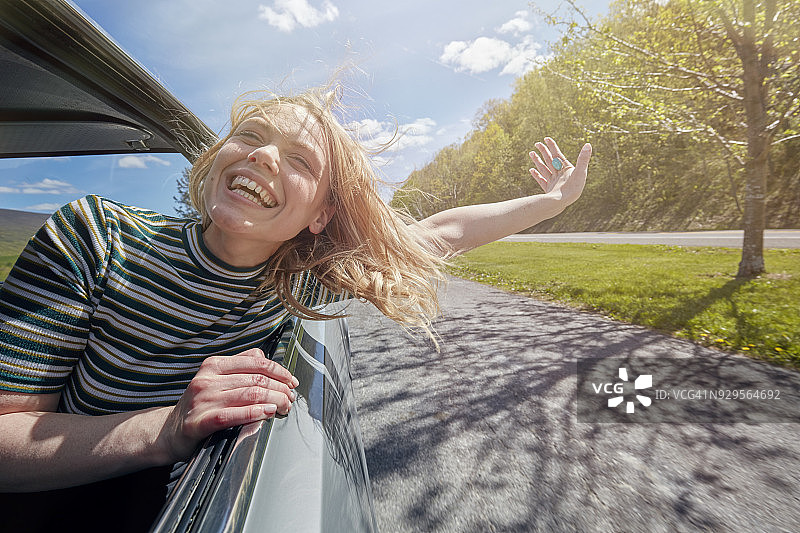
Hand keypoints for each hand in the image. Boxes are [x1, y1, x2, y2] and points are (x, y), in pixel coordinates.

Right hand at [159, 348, 298, 460]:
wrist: (168, 431)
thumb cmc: (199, 405)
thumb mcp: (215, 379)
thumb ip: (239, 367)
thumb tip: (267, 360)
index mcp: (213, 365)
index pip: (255, 362)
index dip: (279, 371)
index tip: (291, 381)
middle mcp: (207, 379)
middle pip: (256, 379)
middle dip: (280, 389)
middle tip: (290, 398)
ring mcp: (202, 400)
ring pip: (249, 395)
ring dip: (273, 401)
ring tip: (284, 406)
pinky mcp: (199, 421)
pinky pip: (232, 415)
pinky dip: (253, 413)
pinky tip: (266, 413)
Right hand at [529, 137, 591, 206]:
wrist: (563, 203)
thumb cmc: (574, 189)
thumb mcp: (580, 171)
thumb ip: (583, 158)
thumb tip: (588, 144)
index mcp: (567, 169)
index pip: (558, 155)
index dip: (552, 146)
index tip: (546, 138)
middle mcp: (560, 175)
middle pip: (550, 160)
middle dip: (544, 151)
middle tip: (537, 144)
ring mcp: (554, 182)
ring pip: (544, 168)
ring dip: (538, 161)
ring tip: (531, 153)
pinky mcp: (549, 189)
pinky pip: (541, 180)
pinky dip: (536, 175)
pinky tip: (531, 170)